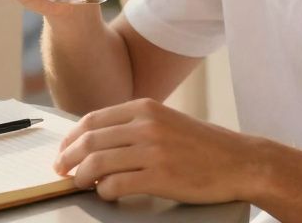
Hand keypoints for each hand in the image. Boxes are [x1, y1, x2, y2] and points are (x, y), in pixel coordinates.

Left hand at [52, 98, 262, 203]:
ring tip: (79, 183)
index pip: (92, 120)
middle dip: (68, 158)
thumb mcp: (166, 121)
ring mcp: (153, 151)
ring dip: (81, 176)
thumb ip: (134, 126)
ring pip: (98, 163)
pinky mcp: (160, 177)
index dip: (71, 138)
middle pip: (90, 141)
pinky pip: (116, 185)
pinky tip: (106, 193)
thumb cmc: (203, 145)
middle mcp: (146, 125)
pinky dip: (104, 191)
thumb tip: (96, 141)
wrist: (240, 161)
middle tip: (60, 170)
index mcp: (145, 108)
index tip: (63, 151)